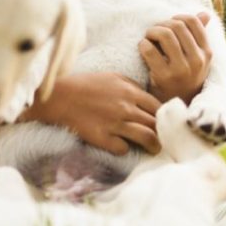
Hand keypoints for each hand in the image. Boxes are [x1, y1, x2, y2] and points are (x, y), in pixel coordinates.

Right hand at [19, 72, 160, 154]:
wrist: (61, 96)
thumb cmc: (85, 84)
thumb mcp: (112, 76)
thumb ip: (131, 85)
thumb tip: (145, 96)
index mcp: (130, 92)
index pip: (157, 106)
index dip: (164, 116)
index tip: (165, 123)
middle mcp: (126, 108)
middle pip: (154, 124)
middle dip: (162, 133)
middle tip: (164, 139)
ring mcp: (115, 124)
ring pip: (146, 138)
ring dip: (153, 145)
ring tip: (155, 149)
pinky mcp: (103, 138)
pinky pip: (122, 148)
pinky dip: (124, 149)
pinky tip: (122, 146)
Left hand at [138, 12, 211, 105]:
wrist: (176, 107)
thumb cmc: (184, 77)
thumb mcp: (197, 59)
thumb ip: (199, 36)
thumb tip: (205, 14)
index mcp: (206, 53)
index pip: (192, 22)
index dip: (177, 18)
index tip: (169, 25)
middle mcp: (197, 61)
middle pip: (177, 26)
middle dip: (162, 24)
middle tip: (154, 31)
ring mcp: (181, 70)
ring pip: (165, 35)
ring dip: (152, 31)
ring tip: (148, 37)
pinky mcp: (163, 77)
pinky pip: (149, 50)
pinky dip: (143, 44)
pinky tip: (143, 48)